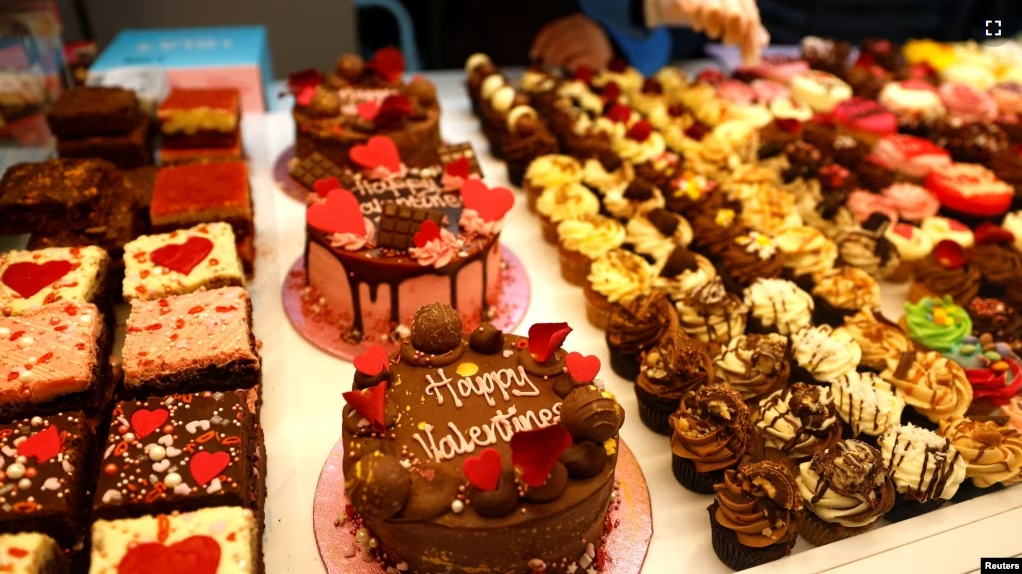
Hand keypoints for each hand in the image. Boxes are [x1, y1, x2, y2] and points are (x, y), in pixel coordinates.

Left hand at [531, 13, 613, 71]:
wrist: (615, 63)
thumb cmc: (589, 53)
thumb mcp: (574, 41)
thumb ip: (558, 43)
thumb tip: (536, 54)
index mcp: (578, 21)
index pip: (554, 28)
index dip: (541, 41)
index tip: (534, 54)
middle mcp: (587, 28)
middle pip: (559, 38)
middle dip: (548, 52)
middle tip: (546, 63)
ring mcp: (594, 41)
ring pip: (566, 47)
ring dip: (556, 59)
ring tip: (556, 67)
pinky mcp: (599, 56)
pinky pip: (577, 60)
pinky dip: (569, 65)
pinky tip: (568, 68)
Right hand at [653, 0, 769, 63]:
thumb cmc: (705, 7)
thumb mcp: (728, 16)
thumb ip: (746, 28)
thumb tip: (763, 43)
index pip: (750, 19)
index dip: (751, 43)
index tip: (750, 63)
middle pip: (735, 16)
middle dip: (733, 36)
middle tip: (728, 43)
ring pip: (713, 11)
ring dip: (713, 28)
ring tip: (712, 32)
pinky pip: (691, 9)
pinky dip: (696, 21)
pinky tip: (697, 26)